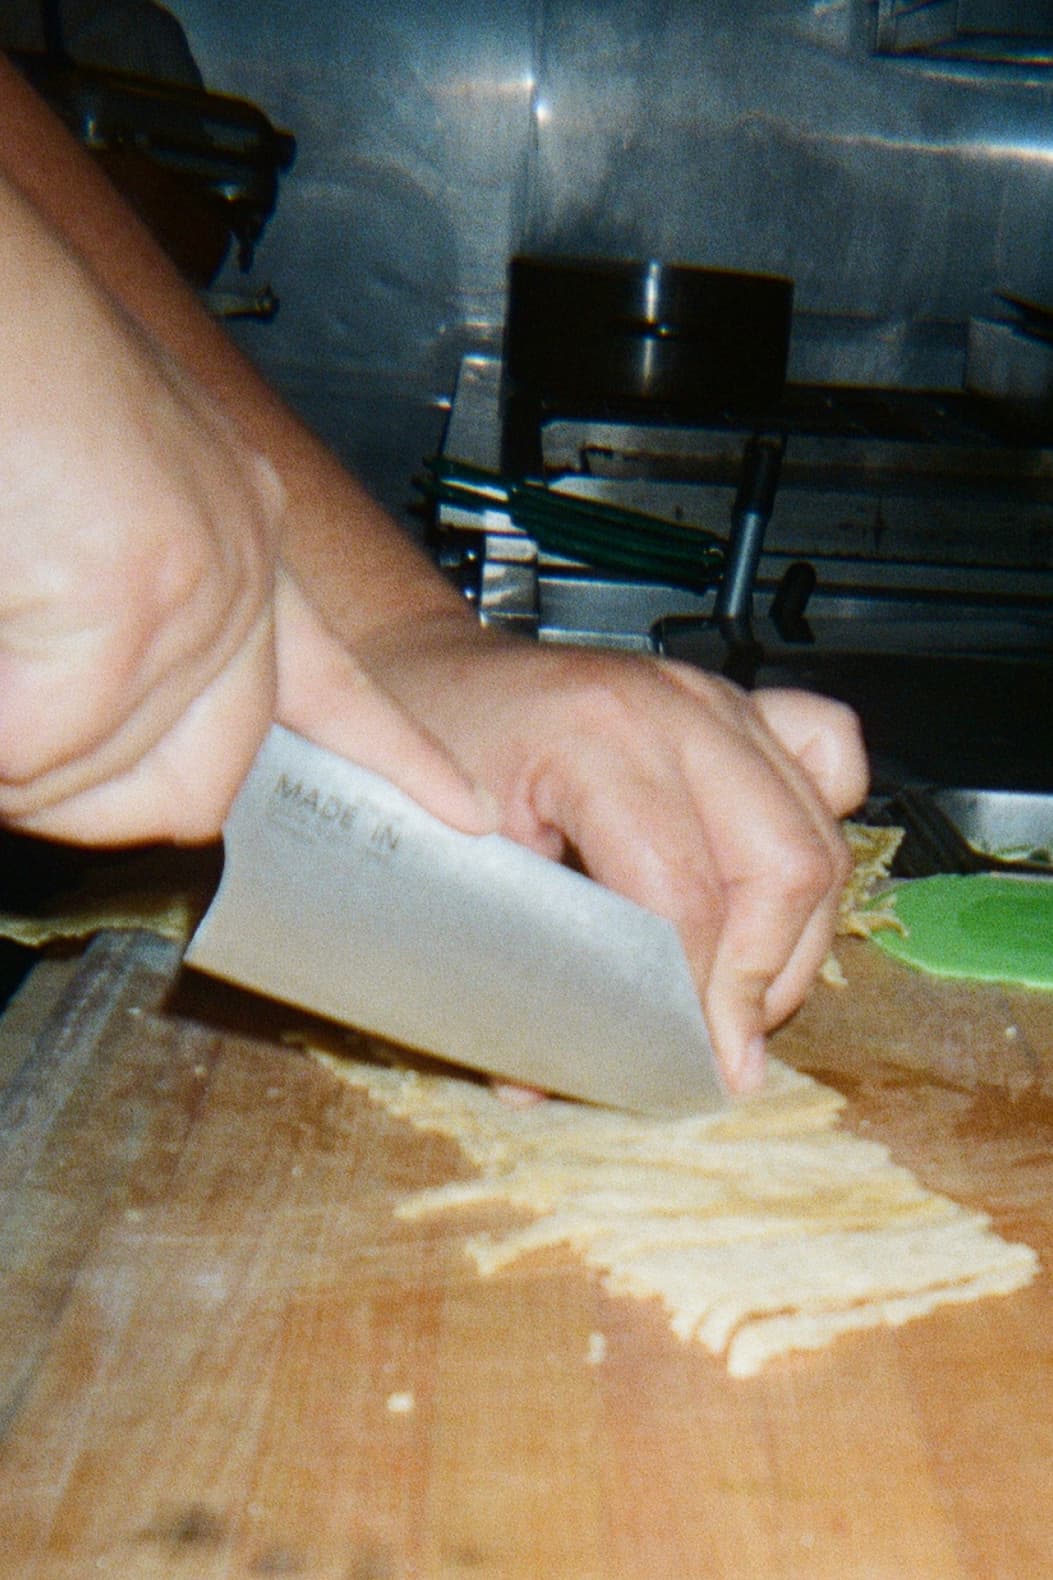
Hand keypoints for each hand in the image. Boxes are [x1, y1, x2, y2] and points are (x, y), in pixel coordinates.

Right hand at [0, 174, 495, 846]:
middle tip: (16, 762)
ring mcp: (198, 578)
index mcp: (234, 530)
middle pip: (207, 778)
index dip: (394, 752)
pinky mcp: (131, 589)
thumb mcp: (93, 506)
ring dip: (14, 760)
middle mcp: (239, 557)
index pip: (336, 681)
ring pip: (100, 775)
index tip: (462, 809)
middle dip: (89, 803)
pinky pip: (40, 747)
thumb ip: (116, 616)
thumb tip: (76, 721)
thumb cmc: (13, 381)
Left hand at [358, 616, 868, 1092]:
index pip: (687, 895)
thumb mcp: (449, 858)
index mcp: (596, 738)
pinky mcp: (736, 702)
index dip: (700, 998)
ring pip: (817, 833)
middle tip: (724, 1045)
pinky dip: (819, 831)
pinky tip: (774, 889)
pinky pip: (829, 759)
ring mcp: (716, 698)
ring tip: (743, 996)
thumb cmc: (419, 747)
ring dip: (794, 933)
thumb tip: (539, 1084)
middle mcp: (676, 708)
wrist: (422, 668)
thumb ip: (503, 966)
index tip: (695, 1065)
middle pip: (783, 866)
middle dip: (762, 977)